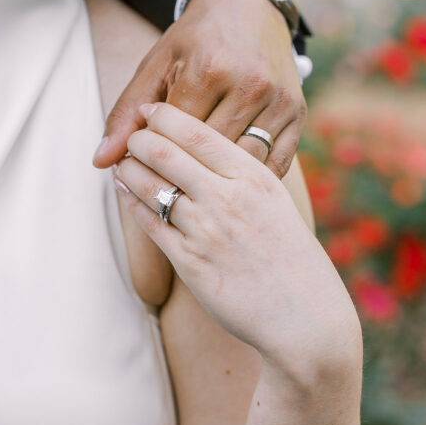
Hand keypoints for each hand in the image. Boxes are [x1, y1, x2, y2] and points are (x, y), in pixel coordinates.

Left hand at [93, 0, 306, 177]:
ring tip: (198, 183)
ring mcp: (278, 99)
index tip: (143, 164)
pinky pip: (275, 161)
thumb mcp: (155, 66)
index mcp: (208, 70)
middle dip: (185, 170)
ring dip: (219, 178)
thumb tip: (101, 161)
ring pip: (243, 163)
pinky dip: (251, 176)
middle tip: (168, 180)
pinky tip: (232, 178)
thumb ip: (127, 114)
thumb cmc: (194, 40)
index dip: (155, 156)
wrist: (248, 7)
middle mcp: (249, 84)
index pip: (175, 137)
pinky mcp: (298, 111)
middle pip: (210, 154)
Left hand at [113, 103, 360, 380]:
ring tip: (122, 160)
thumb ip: (243, 172)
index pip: (198, 132)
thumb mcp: (275, 202)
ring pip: (151, 185)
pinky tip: (125, 189)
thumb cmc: (290, 255)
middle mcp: (228, 198)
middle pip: (166, 152)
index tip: (150, 108)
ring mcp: (206, 231)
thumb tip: (207, 144)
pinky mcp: (190, 263)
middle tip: (130, 134)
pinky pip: (150, 222)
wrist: (303, 316)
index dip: (166, 115)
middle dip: (139, 137)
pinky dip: (132, 200)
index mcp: (254, 177)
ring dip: (129, 167)